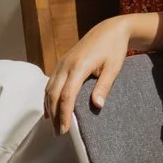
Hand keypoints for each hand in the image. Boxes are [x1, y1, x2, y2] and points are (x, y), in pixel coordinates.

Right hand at [47, 15, 136, 132]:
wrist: (110, 29)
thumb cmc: (114, 49)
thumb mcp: (113, 67)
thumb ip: (104, 86)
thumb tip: (97, 105)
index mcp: (79, 67)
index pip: (67, 95)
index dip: (64, 114)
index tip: (65, 129)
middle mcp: (65, 65)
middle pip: (54, 94)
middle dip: (55, 115)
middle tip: (59, 132)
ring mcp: (61, 63)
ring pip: (49, 89)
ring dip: (49, 107)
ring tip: (54, 124)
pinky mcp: (62, 63)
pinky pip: (50, 83)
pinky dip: (49, 97)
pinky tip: (50, 108)